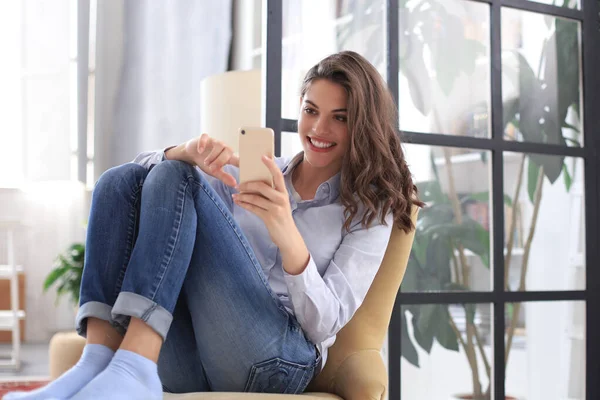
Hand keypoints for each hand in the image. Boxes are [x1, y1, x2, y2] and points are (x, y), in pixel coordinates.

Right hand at [184, 134, 238, 186]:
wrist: (192, 154)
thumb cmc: (207, 162)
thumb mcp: (215, 172)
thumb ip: (224, 177)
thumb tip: (235, 185)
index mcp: (228, 157)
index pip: (238, 159)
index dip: (242, 162)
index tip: (245, 167)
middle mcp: (223, 148)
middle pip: (228, 150)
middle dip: (220, 161)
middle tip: (212, 169)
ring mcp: (214, 141)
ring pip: (218, 145)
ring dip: (212, 155)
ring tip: (206, 163)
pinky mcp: (205, 138)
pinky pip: (205, 138)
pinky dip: (203, 144)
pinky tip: (200, 151)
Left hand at [232, 155, 309, 274]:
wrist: (288, 237)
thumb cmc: (281, 218)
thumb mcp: (279, 204)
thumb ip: (270, 194)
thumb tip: (253, 184)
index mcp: (284, 192)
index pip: (278, 175)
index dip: (270, 164)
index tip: (262, 156)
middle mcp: (281, 198)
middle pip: (262, 185)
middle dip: (248, 184)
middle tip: (239, 184)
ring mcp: (276, 208)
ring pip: (255, 197)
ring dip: (243, 195)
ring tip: (236, 194)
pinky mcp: (270, 217)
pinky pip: (253, 208)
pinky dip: (244, 204)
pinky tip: (238, 201)